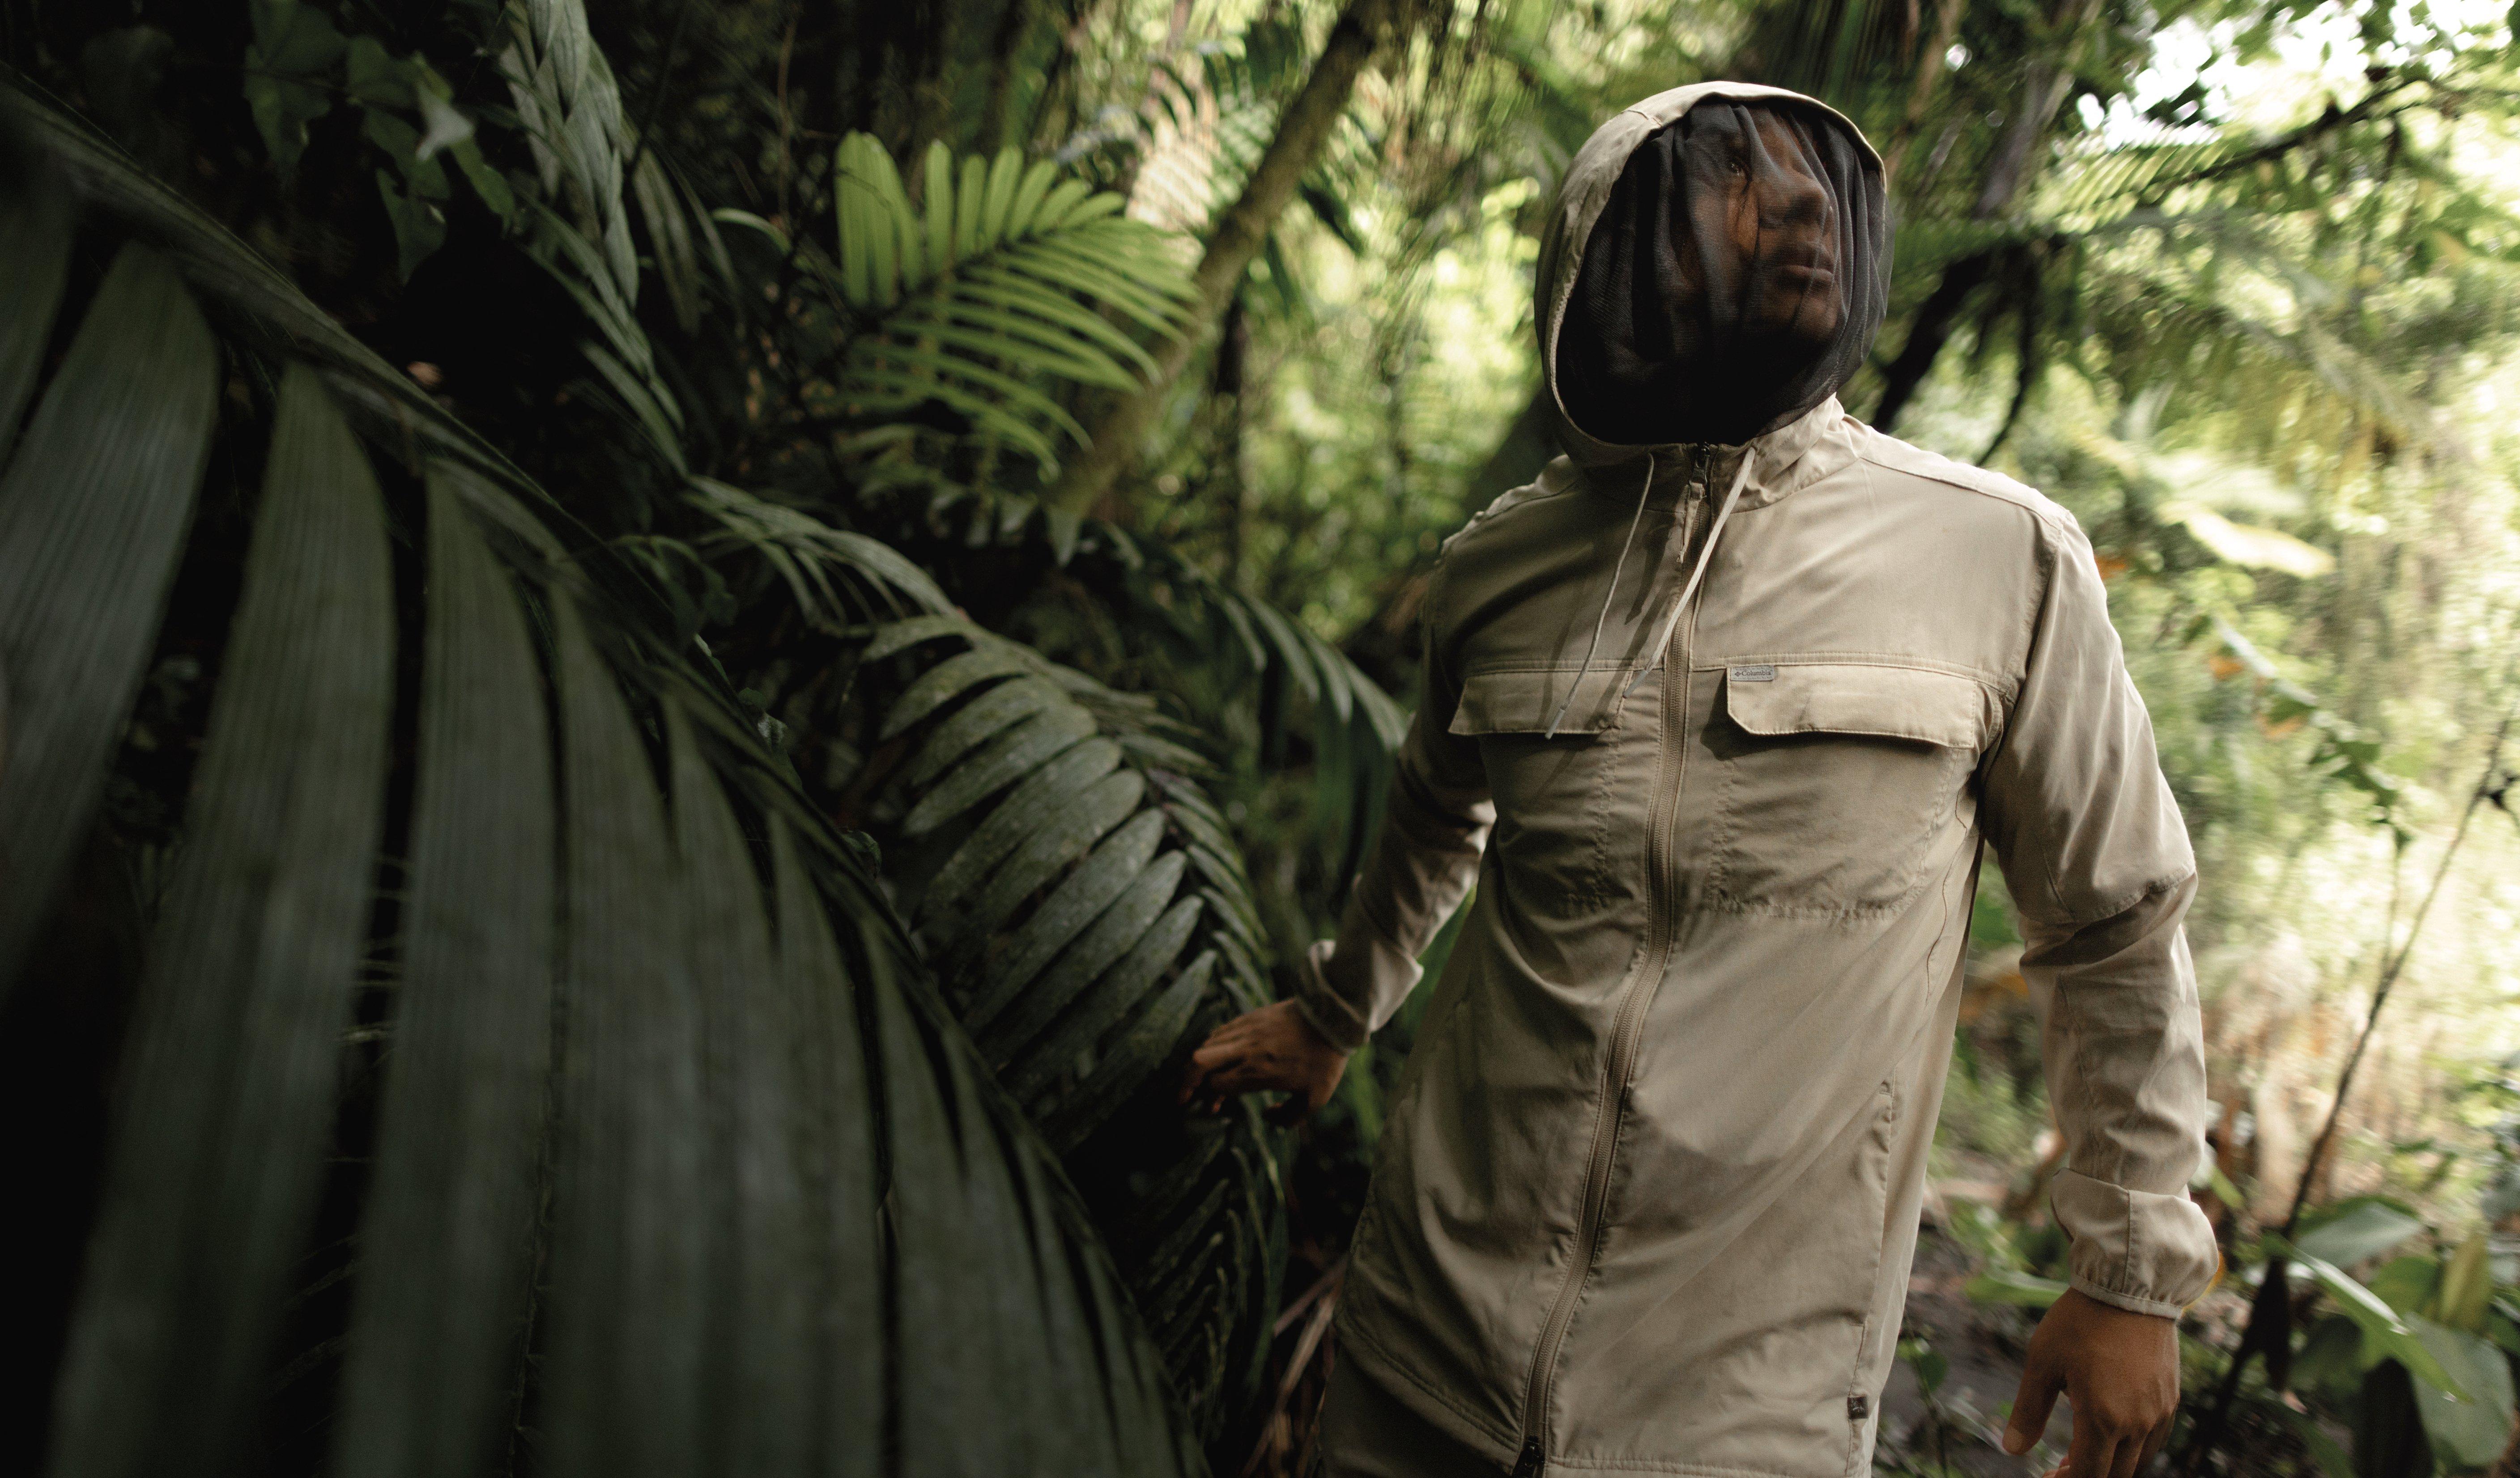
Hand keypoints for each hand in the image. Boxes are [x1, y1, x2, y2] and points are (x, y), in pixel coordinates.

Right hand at [1178, 1000, 1349, 1124]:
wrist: (1332, 1018)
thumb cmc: (1324, 1061)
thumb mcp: (1315, 1099)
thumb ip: (1289, 1118)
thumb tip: (1266, 1116)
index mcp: (1257, 1072)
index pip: (1215, 1085)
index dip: (1209, 1099)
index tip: (1213, 1108)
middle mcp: (1245, 1051)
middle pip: (1197, 1062)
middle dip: (1185, 1081)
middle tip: (1183, 1096)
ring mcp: (1245, 1031)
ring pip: (1206, 1046)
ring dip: (1199, 1064)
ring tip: (1203, 1078)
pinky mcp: (1249, 1017)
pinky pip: (1220, 1032)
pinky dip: (1213, 1046)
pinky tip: (1220, 1056)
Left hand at [2002, 1289, 2179, 1477]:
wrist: (2129, 1287)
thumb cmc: (2079, 1322)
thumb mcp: (2042, 1362)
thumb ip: (2028, 1411)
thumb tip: (2012, 1449)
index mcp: (2103, 1418)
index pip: (2088, 1475)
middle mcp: (2137, 1423)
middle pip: (2115, 1474)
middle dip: (2086, 1477)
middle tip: (2058, 1470)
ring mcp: (2158, 1412)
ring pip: (2137, 1461)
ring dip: (2110, 1465)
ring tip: (2080, 1454)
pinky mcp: (2170, 1399)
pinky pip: (2154, 1440)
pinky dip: (2132, 1449)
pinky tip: (2110, 1434)